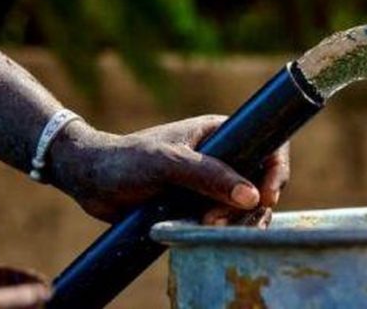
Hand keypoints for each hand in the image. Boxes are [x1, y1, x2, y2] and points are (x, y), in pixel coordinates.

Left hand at [47, 115, 289, 224]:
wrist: (90, 181)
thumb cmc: (127, 160)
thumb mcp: (169, 163)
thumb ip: (209, 176)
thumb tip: (251, 196)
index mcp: (222, 133)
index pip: (268, 145)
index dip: (275, 170)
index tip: (266, 196)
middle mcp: (223, 157)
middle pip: (261, 181)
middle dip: (251, 204)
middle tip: (220, 220)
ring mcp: (213, 182)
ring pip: (245, 205)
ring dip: (236, 220)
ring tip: (207, 227)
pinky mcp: (201, 205)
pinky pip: (226, 219)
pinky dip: (223, 229)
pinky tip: (206, 233)